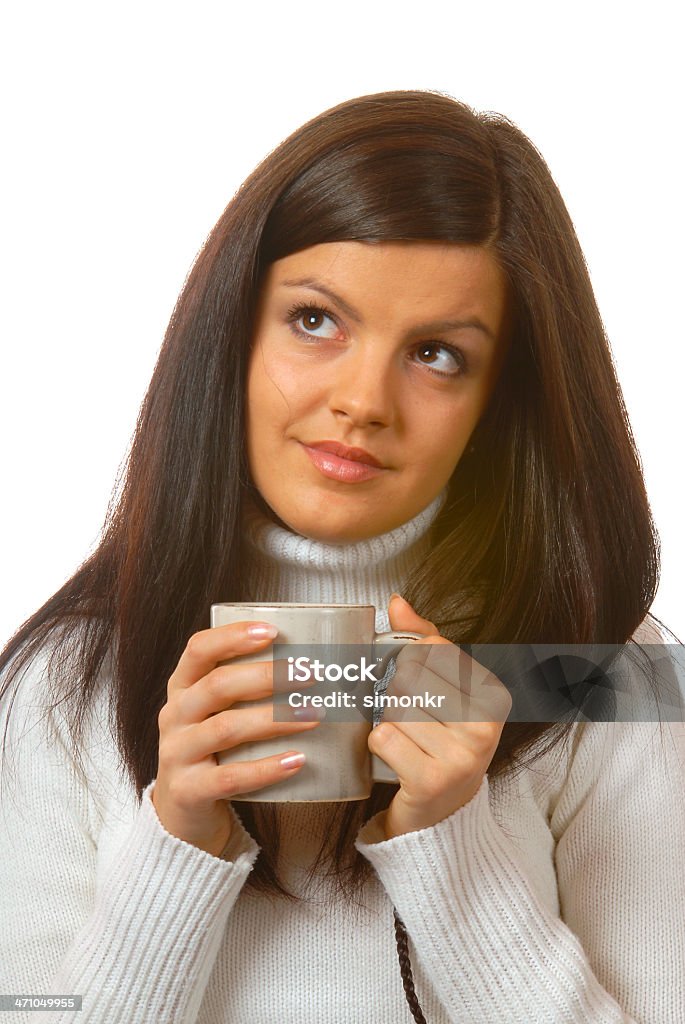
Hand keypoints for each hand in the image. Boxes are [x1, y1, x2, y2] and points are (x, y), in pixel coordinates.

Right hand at [152, 622, 320, 856]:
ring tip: (313, 716)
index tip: (273, 632)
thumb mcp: (217, 712)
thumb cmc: (213, 750)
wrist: (182, 812)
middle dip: (266, 677)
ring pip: (226, 728)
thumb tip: (310, 664)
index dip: (233, 636)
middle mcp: (174, 715)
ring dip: (274, 719)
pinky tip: (296, 760)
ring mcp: (177, 753)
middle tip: (309, 675)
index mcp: (182, 687)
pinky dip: (266, 768)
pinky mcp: (188, 790)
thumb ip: (245, 689)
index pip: (199, 649)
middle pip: (218, 686)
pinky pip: (230, 777)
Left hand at [368, 595, 510, 839]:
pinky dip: (378, 744)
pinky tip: (397, 758)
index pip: (433, 647)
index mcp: (494, 694)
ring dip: (387, 720)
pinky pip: (382, 736)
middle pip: (409, 675)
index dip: (411, 660)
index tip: (419, 684)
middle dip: (396, 693)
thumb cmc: (440, 740)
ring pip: (393, 706)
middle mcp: (485, 724)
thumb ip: (421, 639)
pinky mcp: (431, 780)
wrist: (442, 814)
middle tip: (411, 718)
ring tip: (407, 740)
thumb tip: (396, 601)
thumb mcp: (443, 687)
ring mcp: (462, 756)